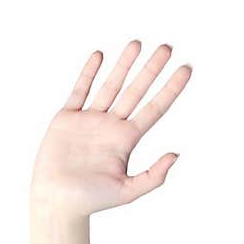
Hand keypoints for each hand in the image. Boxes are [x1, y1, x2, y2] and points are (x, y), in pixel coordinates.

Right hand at [30, 41, 191, 217]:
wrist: (57, 200)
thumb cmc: (91, 201)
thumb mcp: (128, 191)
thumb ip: (153, 175)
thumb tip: (176, 155)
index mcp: (126, 141)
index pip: (154, 109)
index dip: (170, 89)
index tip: (186, 70)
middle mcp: (111, 126)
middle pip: (136, 91)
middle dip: (152, 69)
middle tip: (168, 47)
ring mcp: (90, 119)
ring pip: (111, 85)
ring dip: (124, 64)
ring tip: (137, 43)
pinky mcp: (68, 117)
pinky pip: (81, 90)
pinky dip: (89, 73)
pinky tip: (100, 56)